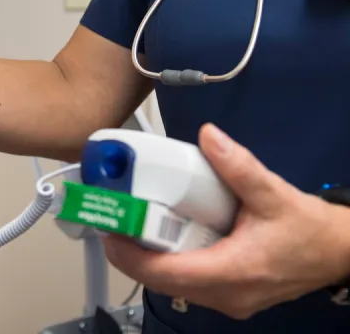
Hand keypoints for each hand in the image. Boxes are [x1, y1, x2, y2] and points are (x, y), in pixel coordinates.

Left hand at [103, 124, 349, 319]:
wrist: (336, 251)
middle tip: (111, 217)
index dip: (132, 254)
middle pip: (163, 281)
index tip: (108, 229)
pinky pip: (187, 282)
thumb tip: (208, 135)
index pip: (169, 273)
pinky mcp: (229, 293)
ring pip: (174, 285)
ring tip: (126, 221)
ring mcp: (228, 299)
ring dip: (145, 258)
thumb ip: (238, 165)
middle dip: (131, 252)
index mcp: (234, 272)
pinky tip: (155, 233)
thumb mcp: (272, 192)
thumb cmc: (305, 226)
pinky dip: (165, 261)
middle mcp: (227, 295)